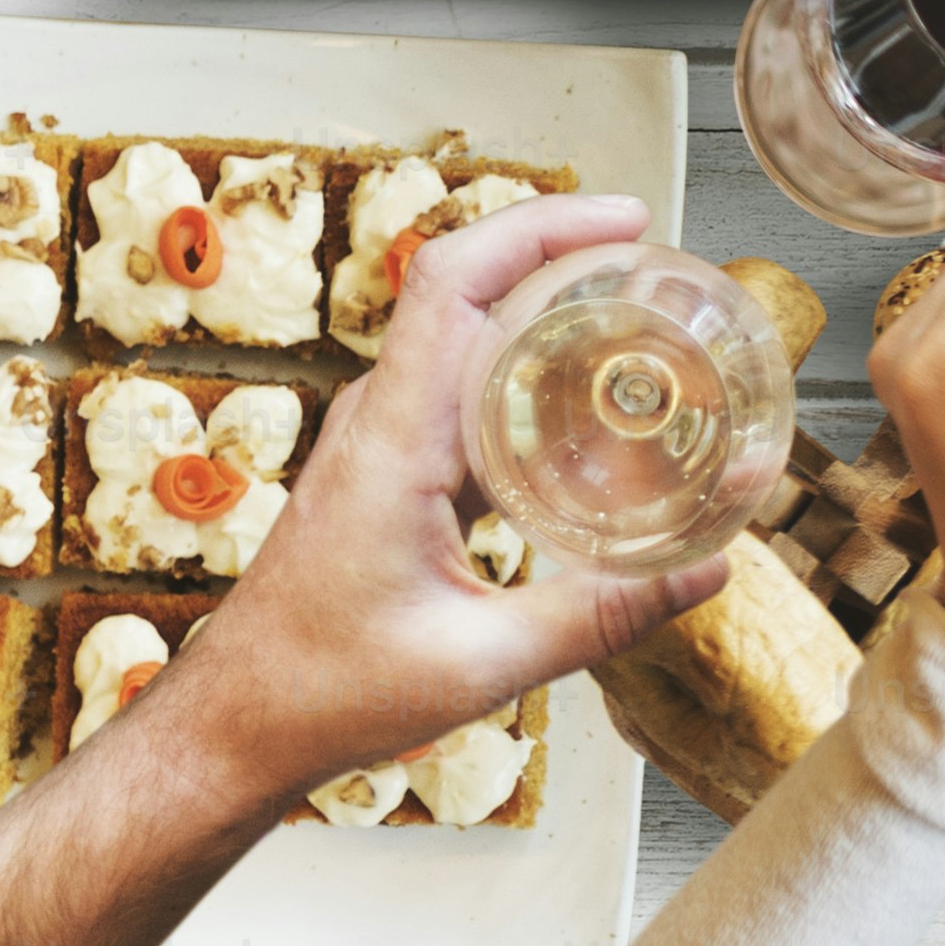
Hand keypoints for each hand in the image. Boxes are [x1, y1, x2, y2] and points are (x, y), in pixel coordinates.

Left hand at [160, 193, 719, 796]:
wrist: (238, 724)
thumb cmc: (324, 693)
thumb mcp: (482, 663)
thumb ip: (602, 616)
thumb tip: (706, 570)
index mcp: (394, 441)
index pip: (454, 280)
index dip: (540, 226)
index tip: (624, 221)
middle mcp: (381, 420)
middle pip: (470, 287)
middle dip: (566, 254)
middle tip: (659, 271)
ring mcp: (381, 439)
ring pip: (467, 336)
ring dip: (547, 310)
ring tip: (640, 324)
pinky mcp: (389, 469)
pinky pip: (463, 389)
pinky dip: (528, 374)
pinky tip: (587, 411)